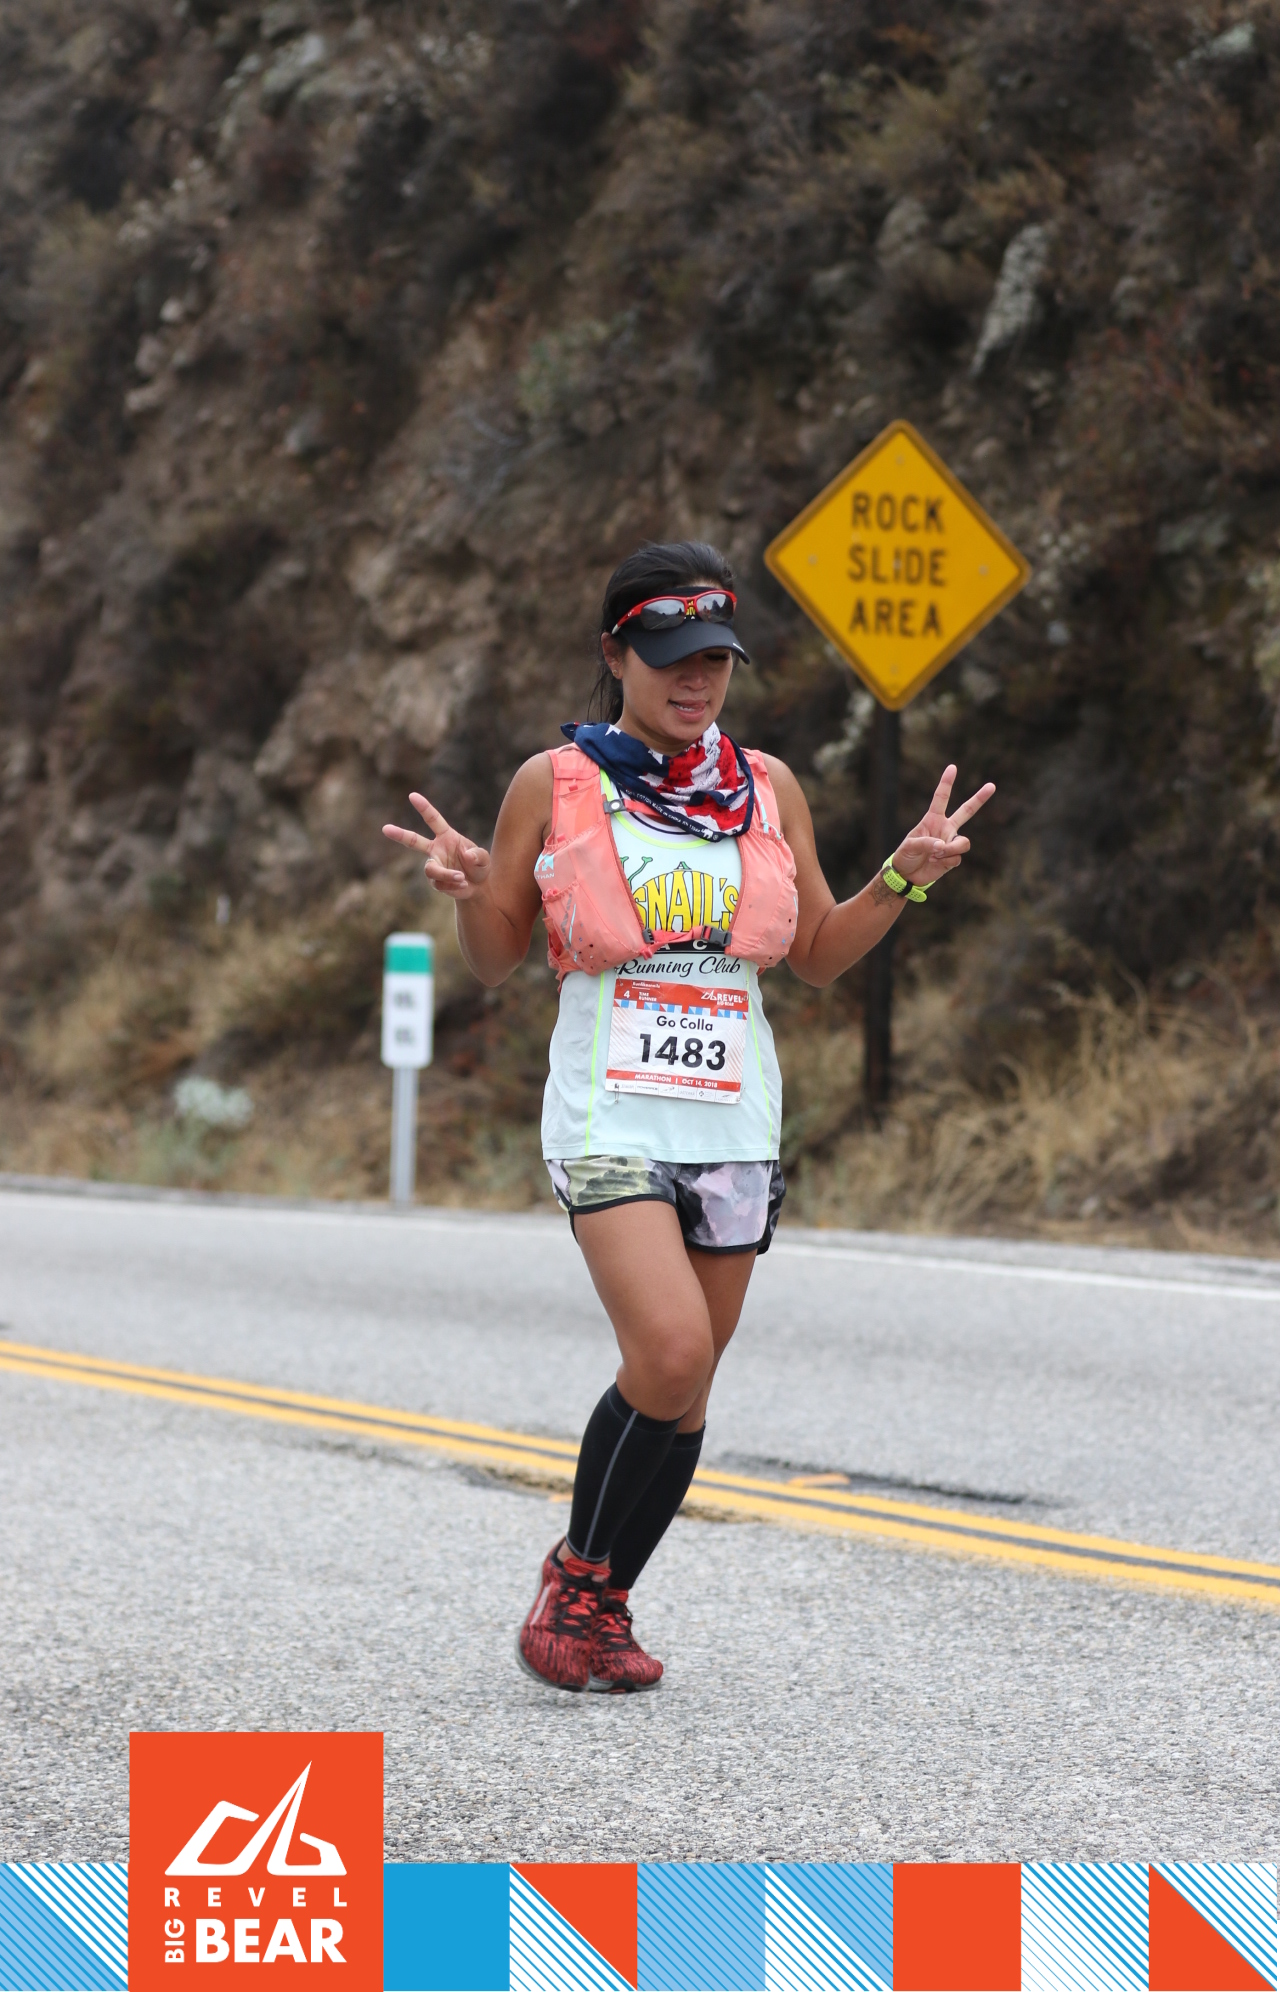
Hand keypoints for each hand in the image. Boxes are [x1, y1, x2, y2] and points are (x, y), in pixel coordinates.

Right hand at [382, 793, 491, 898]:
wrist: (478, 887)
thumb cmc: (479, 867)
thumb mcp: (484, 859)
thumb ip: (479, 855)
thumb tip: (467, 855)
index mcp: (447, 836)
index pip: (433, 820)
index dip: (424, 807)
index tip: (412, 796)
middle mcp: (436, 849)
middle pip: (414, 841)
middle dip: (399, 834)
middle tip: (385, 828)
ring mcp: (434, 865)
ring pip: (430, 869)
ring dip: (446, 874)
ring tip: (462, 878)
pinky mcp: (434, 881)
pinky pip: (440, 883)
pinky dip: (453, 885)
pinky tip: (463, 884)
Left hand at [892, 764, 994, 886]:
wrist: (908, 875)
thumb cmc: (905, 855)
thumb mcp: (910, 846)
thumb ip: (926, 843)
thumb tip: (942, 846)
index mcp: (932, 819)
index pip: (941, 798)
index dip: (946, 783)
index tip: (952, 767)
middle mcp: (945, 828)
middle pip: (966, 811)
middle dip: (979, 798)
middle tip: (992, 785)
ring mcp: (951, 842)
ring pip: (963, 842)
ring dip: (951, 849)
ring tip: (937, 854)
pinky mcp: (953, 858)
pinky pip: (957, 858)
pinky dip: (946, 861)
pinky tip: (936, 863)